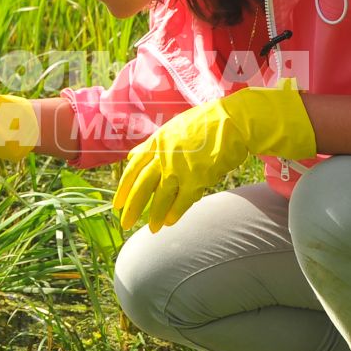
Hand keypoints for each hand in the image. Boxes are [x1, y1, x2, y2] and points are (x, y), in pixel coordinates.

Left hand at [113, 79, 315, 230]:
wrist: (233, 121)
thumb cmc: (205, 123)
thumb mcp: (172, 127)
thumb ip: (151, 144)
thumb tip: (132, 155)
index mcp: (156, 142)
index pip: (133, 169)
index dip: (123, 188)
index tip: (117, 204)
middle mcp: (164, 156)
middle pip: (142, 186)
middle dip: (132, 207)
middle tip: (125, 223)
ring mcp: (179, 168)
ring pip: (160, 197)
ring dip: (155, 216)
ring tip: (152, 229)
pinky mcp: (197, 178)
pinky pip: (182, 201)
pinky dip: (175, 213)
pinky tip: (169, 223)